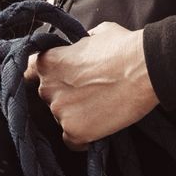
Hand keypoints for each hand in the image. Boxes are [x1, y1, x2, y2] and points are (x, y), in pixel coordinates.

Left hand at [24, 22, 158, 148]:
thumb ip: (78, 46)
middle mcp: (47, 88)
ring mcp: (60, 111)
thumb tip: (80, 49)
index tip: (54, 80)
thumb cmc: (123, 47)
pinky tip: (96, 127)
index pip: (29, 72)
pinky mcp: (76, 131)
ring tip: (99, 106)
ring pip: (61, 117)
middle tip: (88, 91)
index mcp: (48, 62)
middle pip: (48, 96)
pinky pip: (71, 141)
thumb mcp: (94, 34)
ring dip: (75, 114)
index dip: (43, 75)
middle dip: (64, 94)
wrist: (146, 69)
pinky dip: (82, 137)